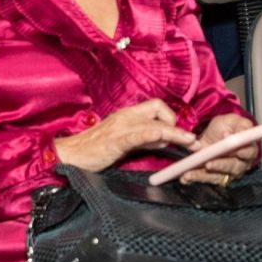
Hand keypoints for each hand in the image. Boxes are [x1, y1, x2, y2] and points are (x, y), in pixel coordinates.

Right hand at [54, 100, 193, 171]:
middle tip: (186, 141)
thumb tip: (165, 139)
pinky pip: (141, 134)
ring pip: (156, 122)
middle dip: (177, 123)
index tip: (180, 134)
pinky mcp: (117, 140)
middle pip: (159, 107)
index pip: (156, 106)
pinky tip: (168, 139)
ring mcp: (122, 127)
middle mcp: (126, 116)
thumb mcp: (123, 141)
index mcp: (127, 115)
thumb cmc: (94, 150)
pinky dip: (158, 135)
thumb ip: (143, 139)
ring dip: (177, 132)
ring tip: (191, 143)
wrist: (70, 155)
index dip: (171, 118)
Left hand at [179, 111, 260, 183]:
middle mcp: (241, 162)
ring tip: (189, 174)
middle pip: (233, 166)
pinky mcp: (216, 177)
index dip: (243, 152)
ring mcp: (228, 172)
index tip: (236, 152)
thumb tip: (228, 135)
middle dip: (220, 165)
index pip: (248, 152)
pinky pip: (207, 179)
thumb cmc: (224, 127)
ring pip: (218, 176)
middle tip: (208, 164)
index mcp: (248, 147)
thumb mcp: (230, 120)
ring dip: (203, 175)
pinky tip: (185, 178)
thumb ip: (233, 126)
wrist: (212, 135)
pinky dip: (195, 178)